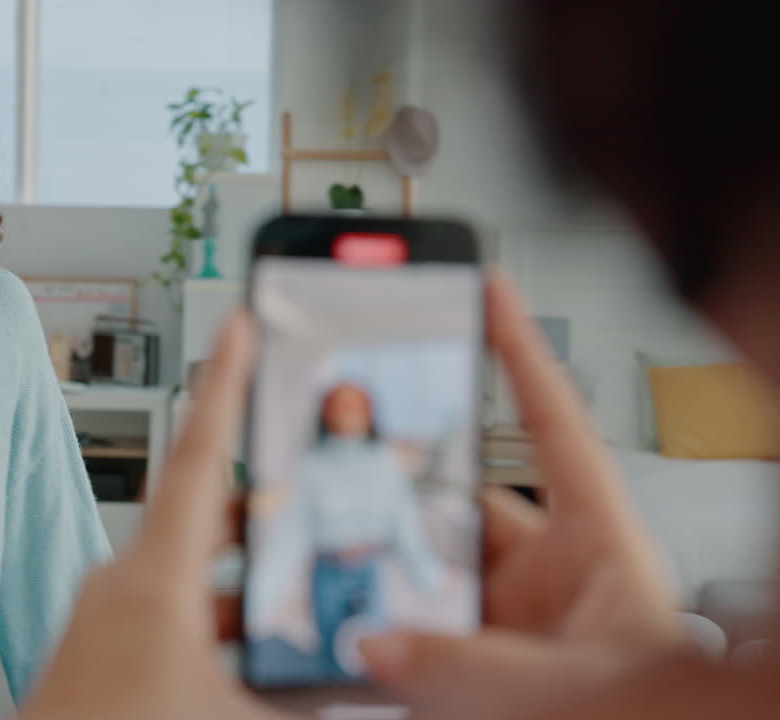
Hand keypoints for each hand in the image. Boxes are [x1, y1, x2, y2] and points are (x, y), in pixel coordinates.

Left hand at [20, 311, 292, 719]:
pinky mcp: (99, 660)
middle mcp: (123, 589)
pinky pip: (171, 617)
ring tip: (310, 589)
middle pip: (210, 520)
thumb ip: (317, 696)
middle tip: (319, 486)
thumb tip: (378, 681)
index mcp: (155, 583)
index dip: (230, 383)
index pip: (205, 455)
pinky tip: (258, 659)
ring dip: (250, 583)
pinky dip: (219, 622)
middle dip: (270, 508)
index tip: (242, 323)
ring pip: (194, 578)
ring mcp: (105, 625)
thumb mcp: (245, 716)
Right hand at [359, 272, 688, 718]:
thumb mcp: (569, 687)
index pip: (553, 427)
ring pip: (430, 569)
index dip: (519, 355)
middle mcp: (550, 575)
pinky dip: (381, 626)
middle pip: (461, 502)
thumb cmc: (656, 717)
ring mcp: (510, 618)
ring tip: (337, 566)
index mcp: (597, 546)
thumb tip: (376, 641)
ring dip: (387, 570)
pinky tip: (348, 628)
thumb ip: (471, 664)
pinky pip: (417, 627)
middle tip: (347, 471)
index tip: (488, 292)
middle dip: (406, 493)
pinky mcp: (477, 663)